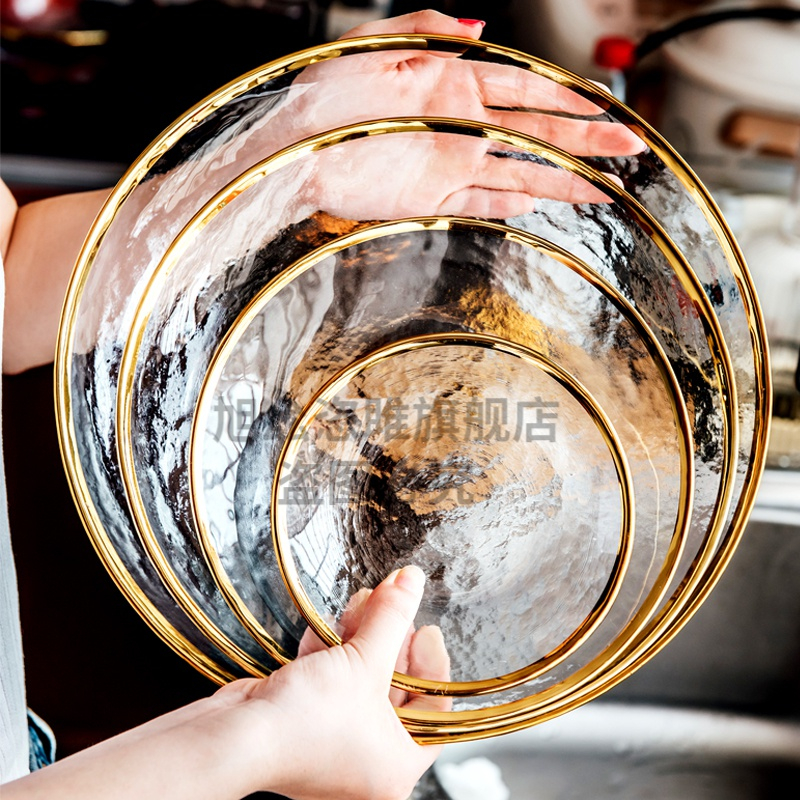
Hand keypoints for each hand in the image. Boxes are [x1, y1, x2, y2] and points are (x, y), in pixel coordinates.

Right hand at [218, 566, 450, 799]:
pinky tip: (327, 626)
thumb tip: (411, 582)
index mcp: (396, 763)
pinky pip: (328, 683)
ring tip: (361, 601)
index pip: (434, 708)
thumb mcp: (364, 661)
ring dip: (358, 637)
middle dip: (390, 638)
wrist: (236, 739)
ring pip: (359, 680)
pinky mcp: (303, 723)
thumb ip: (391, 618)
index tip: (426, 628)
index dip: (433, 662)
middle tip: (391, 602)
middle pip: (395, 688)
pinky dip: (330, 653)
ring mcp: (333, 741)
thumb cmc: (304, 726)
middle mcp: (367, 759)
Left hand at [264, 10, 642, 218]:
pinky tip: (538, 203)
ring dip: (560, 180)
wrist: (290, 153)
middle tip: (626, 146)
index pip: (522, 88)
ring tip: (601, 187)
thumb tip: (479, 24)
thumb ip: (428, 26)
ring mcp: (448, 165)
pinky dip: (509, 205)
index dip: (564, 97)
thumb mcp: (374, 43)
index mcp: (450, 83)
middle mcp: (457, 125)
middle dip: (583, 140)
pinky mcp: (431, 200)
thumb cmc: (323, 98)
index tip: (602, 105)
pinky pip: (480, 204)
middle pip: (534, 133)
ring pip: (518, 171)